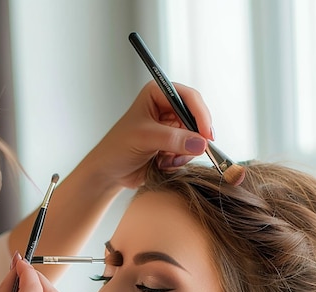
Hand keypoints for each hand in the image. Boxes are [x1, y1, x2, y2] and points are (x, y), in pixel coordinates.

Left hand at [88, 81, 212, 188]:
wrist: (109, 172)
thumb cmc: (117, 148)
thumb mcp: (144, 139)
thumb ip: (173, 139)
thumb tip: (200, 143)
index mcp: (157, 94)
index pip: (189, 97)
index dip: (200, 115)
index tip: (207, 134)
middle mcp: (166, 108)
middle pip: (196, 118)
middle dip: (193, 138)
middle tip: (193, 152)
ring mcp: (171, 128)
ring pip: (195, 138)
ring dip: (184, 153)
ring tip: (165, 161)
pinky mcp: (172, 145)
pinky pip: (188, 152)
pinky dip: (179, 161)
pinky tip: (162, 164)